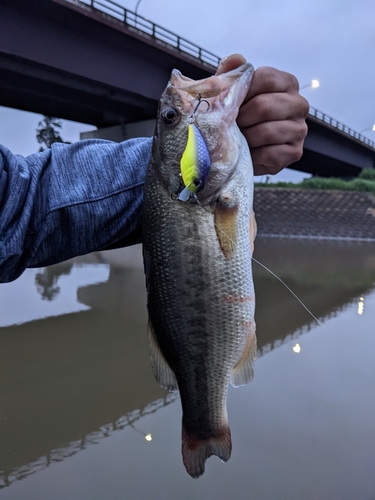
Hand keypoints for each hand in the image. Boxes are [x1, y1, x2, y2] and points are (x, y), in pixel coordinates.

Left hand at [216, 54, 308, 175]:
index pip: (265, 78)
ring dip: (244, 138)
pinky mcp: (295, 153)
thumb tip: (236, 59)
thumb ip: (232, 75)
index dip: (241, 92)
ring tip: (236, 139)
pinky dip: (253, 155)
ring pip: (266, 132)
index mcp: (287, 83)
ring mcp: (300, 129)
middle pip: (264, 106)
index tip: (227, 103)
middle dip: (239, 118)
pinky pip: (270, 154)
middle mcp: (299, 104)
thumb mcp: (232, 94)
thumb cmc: (239, 117)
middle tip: (227, 125)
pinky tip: (248, 152)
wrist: (242, 150)